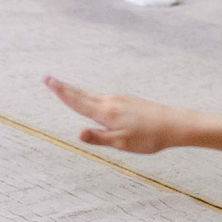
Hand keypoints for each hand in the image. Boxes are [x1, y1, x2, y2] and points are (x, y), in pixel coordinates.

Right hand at [45, 77, 181, 154]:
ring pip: (92, 96)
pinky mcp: (127, 101)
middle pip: (82, 95)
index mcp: (106, 113)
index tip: (48, 81)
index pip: (78, 102)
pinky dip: (90, 97)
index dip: (61, 93)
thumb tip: (78, 133)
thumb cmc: (148, 137)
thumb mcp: (122, 142)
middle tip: (48, 79)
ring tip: (64, 89)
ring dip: (76, 92)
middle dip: (64, 88)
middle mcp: (110, 102)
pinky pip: (102, 98)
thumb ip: (100, 138)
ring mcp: (119, 100)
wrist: (173, 124)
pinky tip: (92, 100)